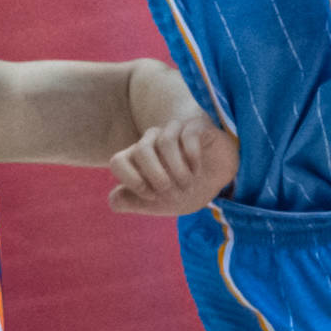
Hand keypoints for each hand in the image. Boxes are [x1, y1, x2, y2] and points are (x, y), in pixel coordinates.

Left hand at [109, 115, 238, 216]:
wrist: (216, 180)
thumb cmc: (181, 189)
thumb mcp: (157, 203)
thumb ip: (132, 202)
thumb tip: (114, 201)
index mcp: (137, 159)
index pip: (117, 162)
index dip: (131, 181)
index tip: (151, 196)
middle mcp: (151, 140)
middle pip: (141, 150)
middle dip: (156, 176)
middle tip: (171, 191)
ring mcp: (173, 131)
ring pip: (165, 141)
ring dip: (177, 169)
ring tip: (188, 183)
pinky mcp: (195, 126)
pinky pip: (188, 135)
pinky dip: (192, 156)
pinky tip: (197, 169)